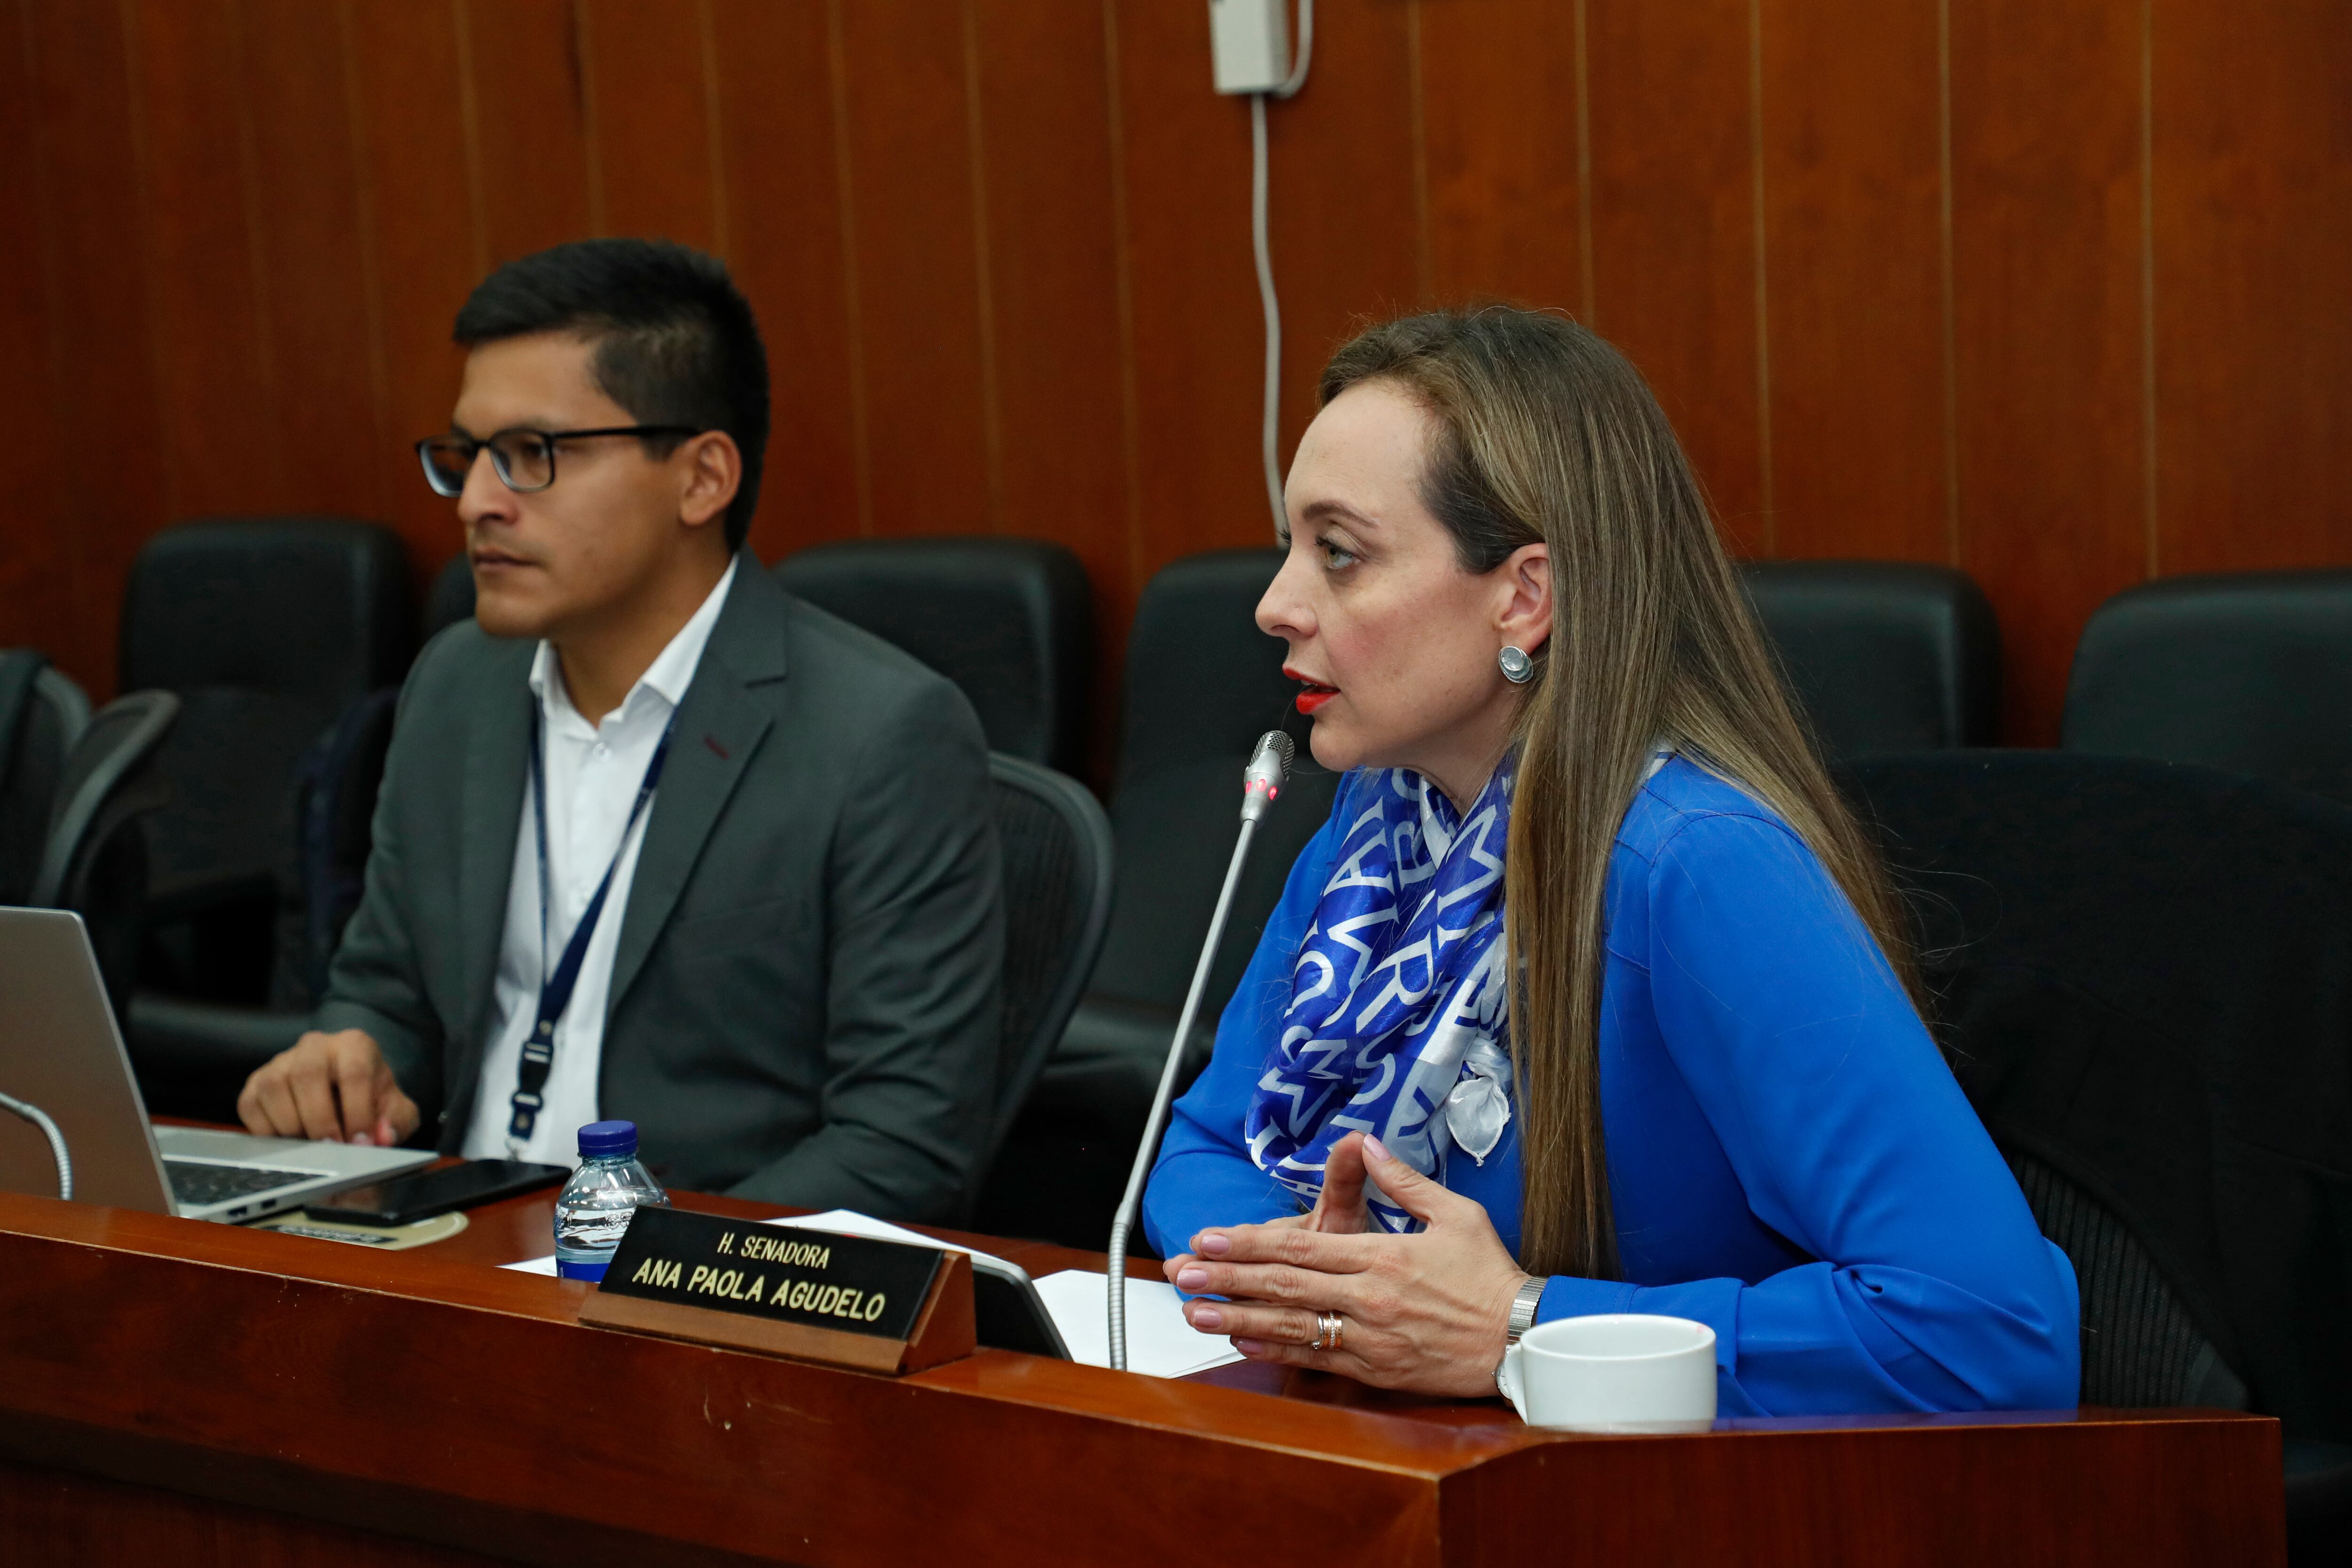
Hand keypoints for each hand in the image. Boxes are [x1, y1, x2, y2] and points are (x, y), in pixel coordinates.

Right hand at [236, 1029, 418, 1146]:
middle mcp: (314, 1046)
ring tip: (310, 1149)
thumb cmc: (371, 1101)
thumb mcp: (395, 1110)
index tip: (360, 1143)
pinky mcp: (255, 1083)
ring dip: (291, 1125)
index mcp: (354, 1045)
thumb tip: (382, 1137)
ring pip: (274, 1087)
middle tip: (331, 1150)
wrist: (345, 1096)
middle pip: (307, 1074)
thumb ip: (396, 1122)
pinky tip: (287, 1145)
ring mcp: (281, 1062)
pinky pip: (251, 1105)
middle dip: (320, 1119)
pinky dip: (266, 1130)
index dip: (357, 1112)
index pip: (354, 1072)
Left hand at [1159, 1132, 1530, 1396]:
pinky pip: (1317, 1358)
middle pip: (1284, 1283)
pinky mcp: (1377, 1370)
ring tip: (1195, 1310)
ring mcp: (1370, 1337)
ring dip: (1237, 1316)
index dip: (1248, 1241)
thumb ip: (1404, 1180)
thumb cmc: (1491, 1276)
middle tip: (1184, 1270)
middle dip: (1227, 1276)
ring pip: (1291, 1324)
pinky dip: (1276, 1349)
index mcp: (1383, 1256)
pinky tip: (1242, 1340)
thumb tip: (1366, 1144)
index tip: (1210, 1236)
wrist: (1524, 1339)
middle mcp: (1369, 1297)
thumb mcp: (1455, 1215)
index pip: (1300, 1245)